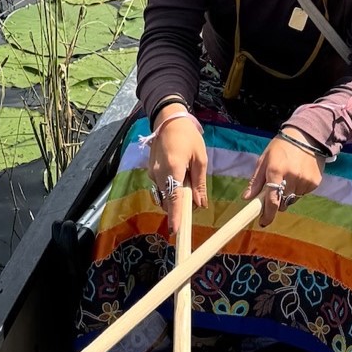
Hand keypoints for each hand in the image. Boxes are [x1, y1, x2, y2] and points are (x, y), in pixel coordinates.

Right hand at [145, 106, 208, 232]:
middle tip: (194, 198)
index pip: (173, 198)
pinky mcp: (151, 171)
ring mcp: (152, 173)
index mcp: (172, 169)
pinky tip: (180, 177)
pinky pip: (161, 187)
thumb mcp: (200, 159)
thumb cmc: (188, 137)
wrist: (168, 120)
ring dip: (175, 197)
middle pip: (167, 200)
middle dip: (179, 206)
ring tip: (188, 183)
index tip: (175, 231)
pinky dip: (170, 189)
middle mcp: (158, 174)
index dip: (175, 216)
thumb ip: (199, 183)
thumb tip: (200, 205)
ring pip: (164, 195)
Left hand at [243, 128, 324, 227]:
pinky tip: (298, 175)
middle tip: (275, 190)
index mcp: (275, 171)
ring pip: (293, 199)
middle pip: (282, 203)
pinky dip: (298, 189)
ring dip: (288, 194)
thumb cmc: (281, 147)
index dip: (267, 214)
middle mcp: (291, 178)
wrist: (307, 136)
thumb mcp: (264, 159)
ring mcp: (305, 181)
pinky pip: (303, 193)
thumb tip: (247, 198)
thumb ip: (256, 180)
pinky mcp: (315, 182)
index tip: (263, 222)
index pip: (272, 200)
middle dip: (277, 202)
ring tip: (288, 177)